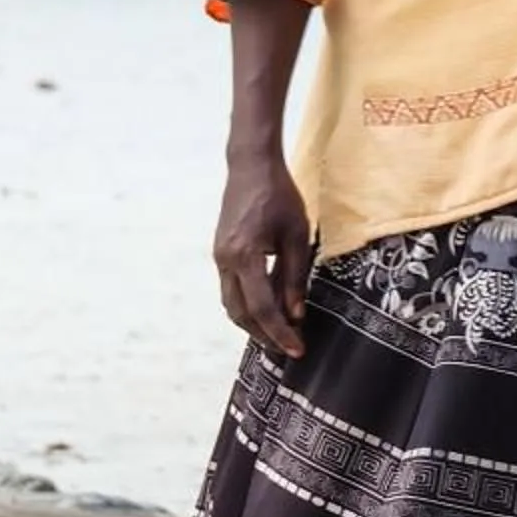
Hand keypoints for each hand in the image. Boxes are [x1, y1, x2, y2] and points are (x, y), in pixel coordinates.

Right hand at [213, 146, 312, 361]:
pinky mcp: (221, 253)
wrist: (251, 166)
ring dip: (253, 323)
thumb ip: (295, 277)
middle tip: (288, 347)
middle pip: (240, 313)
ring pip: (232, 304)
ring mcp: (219, 257)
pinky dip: (247, 304)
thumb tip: (296, 314)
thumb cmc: (279, 196)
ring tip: (279, 333)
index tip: (297, 349)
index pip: (261, 308)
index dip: (280, 333)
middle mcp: (225, 260)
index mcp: (245, 255)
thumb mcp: (296, 236)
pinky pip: (231, 289)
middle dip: (264, 335)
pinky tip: (268, 307)